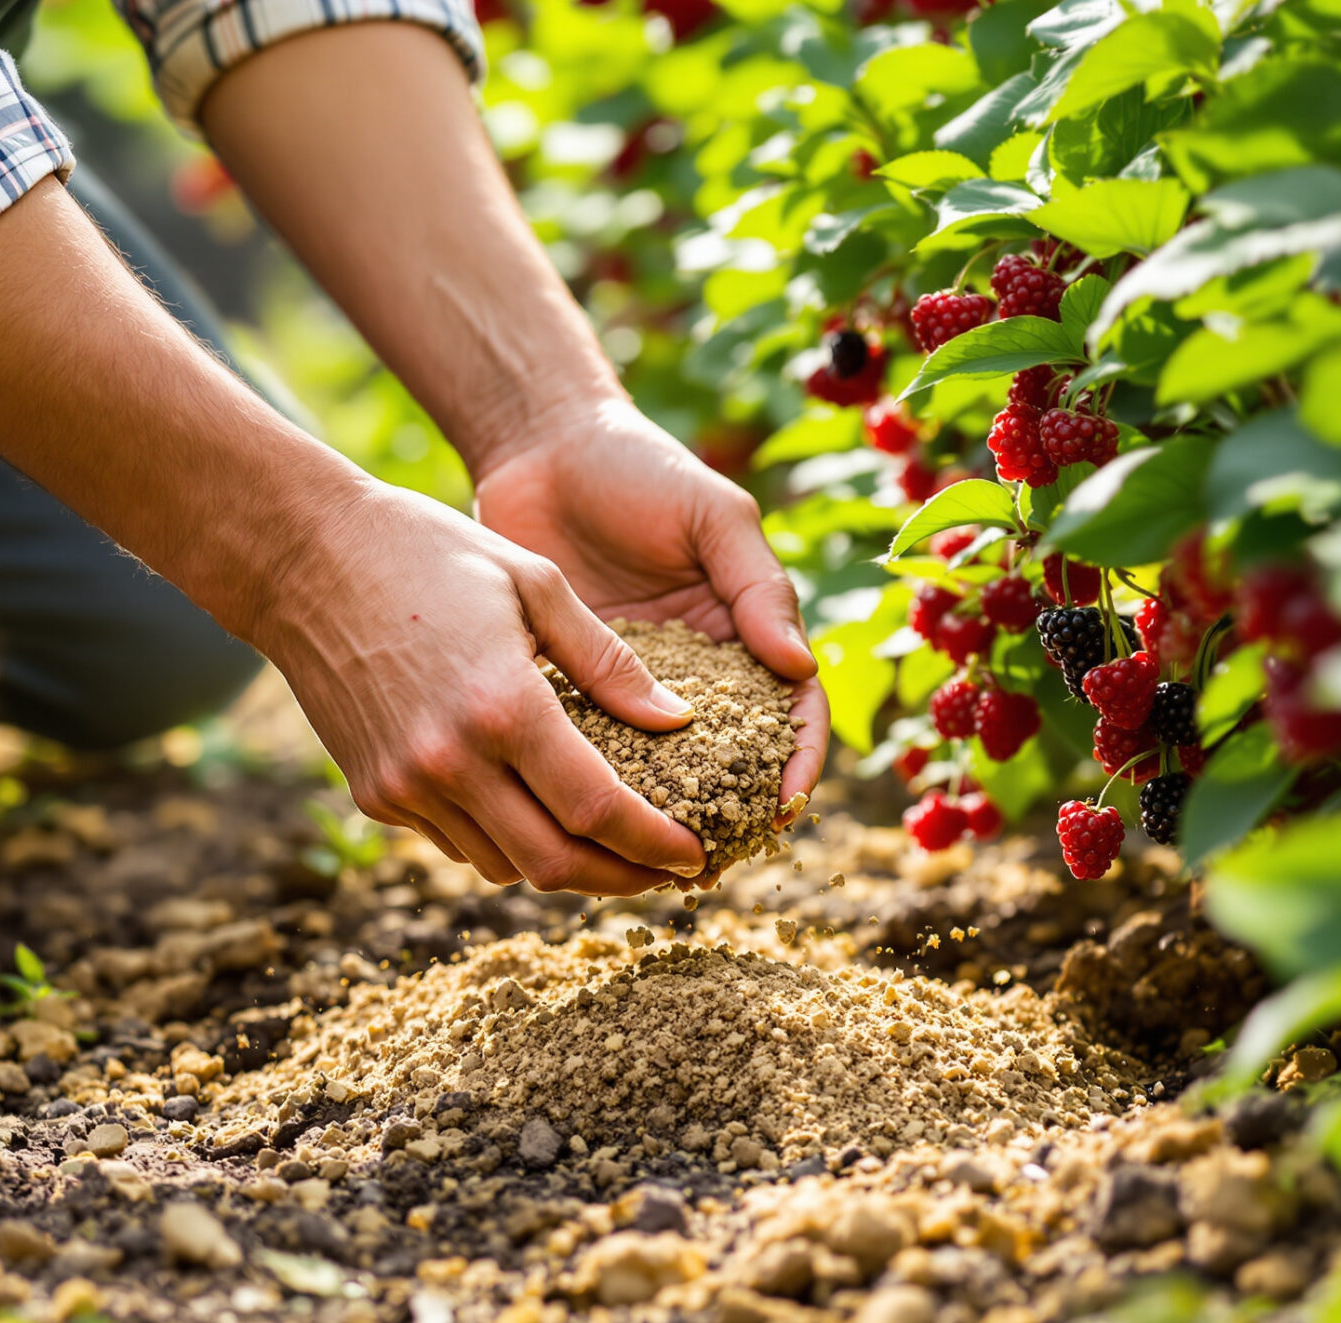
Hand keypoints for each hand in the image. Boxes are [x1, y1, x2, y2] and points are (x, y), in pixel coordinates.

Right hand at [253, 480, 712, 894]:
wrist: (302, 558)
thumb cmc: (428, 552)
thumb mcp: (536, 583)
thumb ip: (610, 663)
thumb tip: (679, 721)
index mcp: (503, 707)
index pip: (598, 811)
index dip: (655, 845)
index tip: (694, 854)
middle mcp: (450, 762)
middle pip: (554, 863)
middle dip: (621, 879)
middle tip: (666, 874)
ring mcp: (405, 785)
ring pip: (505, 865)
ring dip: (564, 864)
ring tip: (611, 845)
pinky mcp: (375, 794)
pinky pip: (458, 843)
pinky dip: (507, 841)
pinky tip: (535, 811)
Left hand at [474, 402, 828, 824]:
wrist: (540, 446)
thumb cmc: (640, 468)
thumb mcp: (712, 515)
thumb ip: (757, 586)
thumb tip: (800, 669)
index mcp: (742, 634)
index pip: (788, 712)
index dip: (794, 761)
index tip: (783, 804)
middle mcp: (693, 671)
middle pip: (727, 758)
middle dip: (726, 812)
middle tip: (711, 858)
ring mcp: (627, 684)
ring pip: (655, 768)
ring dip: (656, 813)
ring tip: (645, 858)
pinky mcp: (566, 686)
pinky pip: (583, 746)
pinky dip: (587, 783)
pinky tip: (577, 817)